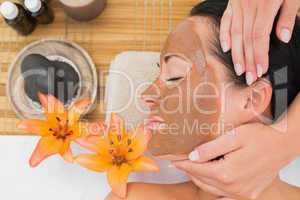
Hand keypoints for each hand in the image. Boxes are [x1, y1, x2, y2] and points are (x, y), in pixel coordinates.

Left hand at [172, 123, 299, 198]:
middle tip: (181, 163)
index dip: (183, 165)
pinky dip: (214, 188)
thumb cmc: (261, 138)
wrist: (283, 145)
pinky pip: (225, 195)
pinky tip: (212, 180)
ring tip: (193, 169)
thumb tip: (193, 156)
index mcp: (227, 172)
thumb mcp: (234, 137)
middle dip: (190, 172)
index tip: (173, 161)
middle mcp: (234, 187)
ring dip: (200, 180)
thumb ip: (211, 148)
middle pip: (203, 181)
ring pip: (212, 190)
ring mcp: (242, 193)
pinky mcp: (248, 193)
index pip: (197, 170)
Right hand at [220, 0, 299, 84]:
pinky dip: (225, 34)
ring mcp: (238, 5)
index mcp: (264, 6)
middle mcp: (248, 7)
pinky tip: (227, 47)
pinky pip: (226, 20)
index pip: (259, 38)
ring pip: (235, 34)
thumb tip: (281, 39)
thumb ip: (287, 15)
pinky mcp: (233, 3)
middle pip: (246, 39)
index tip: (259, 71)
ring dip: (236, 53)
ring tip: (238, 69)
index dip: (259, 56)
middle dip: (247, 60)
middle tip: (248, 78)